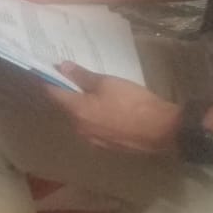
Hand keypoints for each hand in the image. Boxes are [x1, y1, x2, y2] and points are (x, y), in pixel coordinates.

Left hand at [44, 63, 179, 154]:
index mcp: (76, 111)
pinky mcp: (106, 145)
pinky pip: (94, 127)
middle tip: (74, 76)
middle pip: (66, 106)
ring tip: (93, 91)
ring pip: (81, 118)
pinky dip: (95, 116)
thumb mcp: (107, 83)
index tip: (49, 69)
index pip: (53, 93)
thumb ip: (82, 76)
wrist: (162, 130)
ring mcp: (92, 139)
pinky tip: (107, 108)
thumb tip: (62, 67)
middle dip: (68, 92)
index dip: (50, 80)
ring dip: (82, 105)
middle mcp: (79, 128)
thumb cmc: (132, 103)